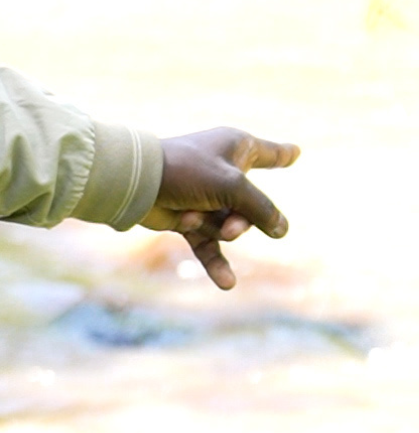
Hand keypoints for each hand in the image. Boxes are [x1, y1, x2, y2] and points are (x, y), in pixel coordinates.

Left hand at [141, 127, 299, 289]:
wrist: (136, 183)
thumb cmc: (186, 171)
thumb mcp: (233, 186)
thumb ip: (261, 208)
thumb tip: (281, 229)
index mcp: (235, 149)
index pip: (267, 153)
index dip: (282, 154)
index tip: (295, 153)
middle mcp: (222, 171)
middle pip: (252, 206)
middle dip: (243, 219)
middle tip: (230, 224)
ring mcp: (205, 197)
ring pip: (231, 226)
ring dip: (217, 229)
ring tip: (196, 220)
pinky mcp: (188, 219)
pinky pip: (208, 245)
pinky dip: (215, 262)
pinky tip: (227, 284)